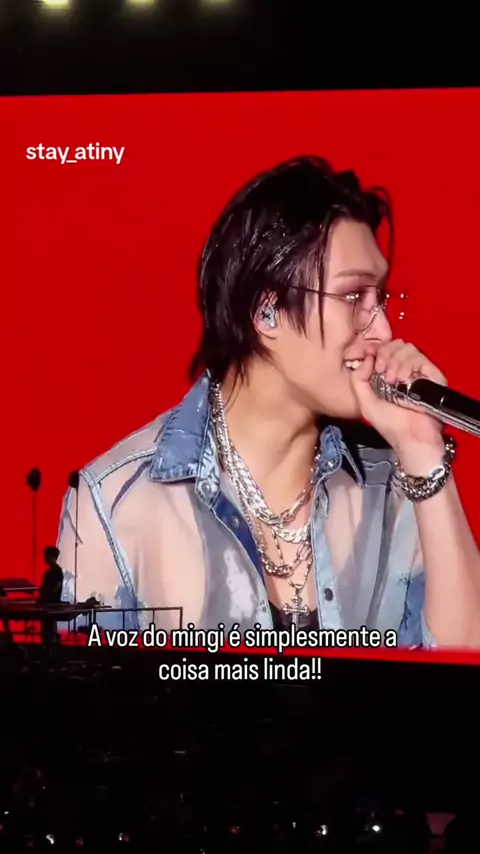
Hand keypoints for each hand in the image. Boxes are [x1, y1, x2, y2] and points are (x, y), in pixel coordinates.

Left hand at [349, 340, 445, 458]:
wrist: (410, 438)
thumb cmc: (389, 425)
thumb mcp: (364, 402)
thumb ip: (358, 379)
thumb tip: (367, 357)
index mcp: (389, 373)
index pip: (385, 348)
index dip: (377, 350)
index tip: (372, 361)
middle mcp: (405, 370)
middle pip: (396, 344)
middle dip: (385, 354)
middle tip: (382, 372)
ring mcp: (420, 372)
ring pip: (408, 348)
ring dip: (396, 361)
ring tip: (393, 381)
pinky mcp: (433, 376)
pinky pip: (420, 358)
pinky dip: (408, 365)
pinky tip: (403, 380)